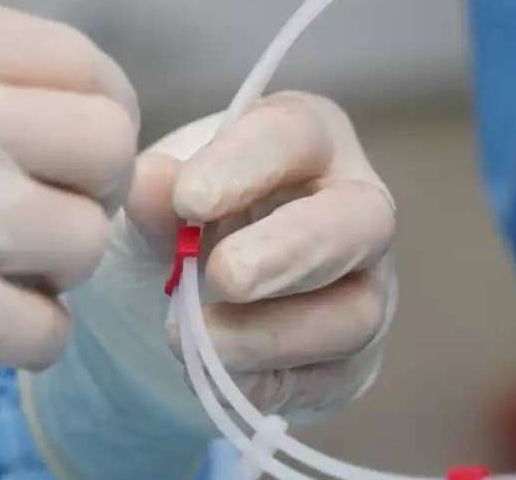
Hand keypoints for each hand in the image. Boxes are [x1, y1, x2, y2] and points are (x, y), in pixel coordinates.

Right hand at [0, 0, 138, 400]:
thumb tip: (55, 103)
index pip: (83, 63)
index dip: (104, 108)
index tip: (80, 143)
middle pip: (108, 145)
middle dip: (96, 181)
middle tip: (51, 201)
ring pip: (87, 240)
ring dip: (61, 261)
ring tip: (9, 262)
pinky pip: (48, 333)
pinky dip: (35, 335)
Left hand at [70, 91, 395, 421]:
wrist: (181, 298)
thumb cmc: (182, 219)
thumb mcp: (157, 200)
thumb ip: (157, 193)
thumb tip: (150, 182)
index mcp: (308, 139)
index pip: (296, 134)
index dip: (247, 166)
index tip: (187, 201)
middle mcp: (353, 206)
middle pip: (360, 220)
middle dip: (290, 251)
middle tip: (224, 276)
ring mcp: (364, 285)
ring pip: (355, 312)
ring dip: (272, 332)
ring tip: (195, 338)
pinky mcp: (353, 357)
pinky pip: (331, 377)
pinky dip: (271, 382)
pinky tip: (216, 378)